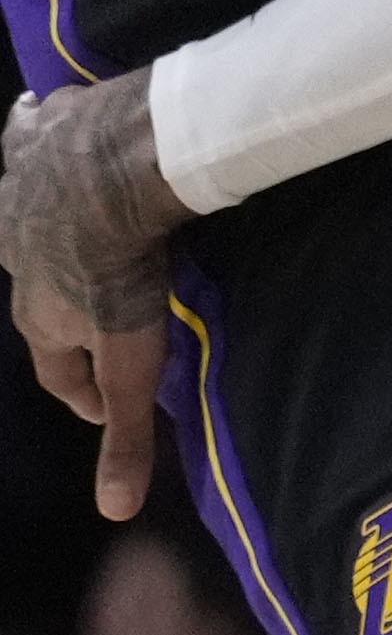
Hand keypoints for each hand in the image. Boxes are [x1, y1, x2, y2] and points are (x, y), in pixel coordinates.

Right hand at [7, 72, 193, 518]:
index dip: (84, 388)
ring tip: (75, 229)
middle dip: (64, 306)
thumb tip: (115, 512)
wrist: (109, 169)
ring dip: (46, 226)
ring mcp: (17, 194)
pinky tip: (38, 121)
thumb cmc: (124, 271)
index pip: (59, 368)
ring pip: (28, 217)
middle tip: (98, 308)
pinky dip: (31, 138)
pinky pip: (24, 137)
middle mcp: (15, 255)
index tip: (107, 399)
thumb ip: (129, 434)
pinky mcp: (30, 139)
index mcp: (40, 314)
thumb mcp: (134, 363)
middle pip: (42, 294)